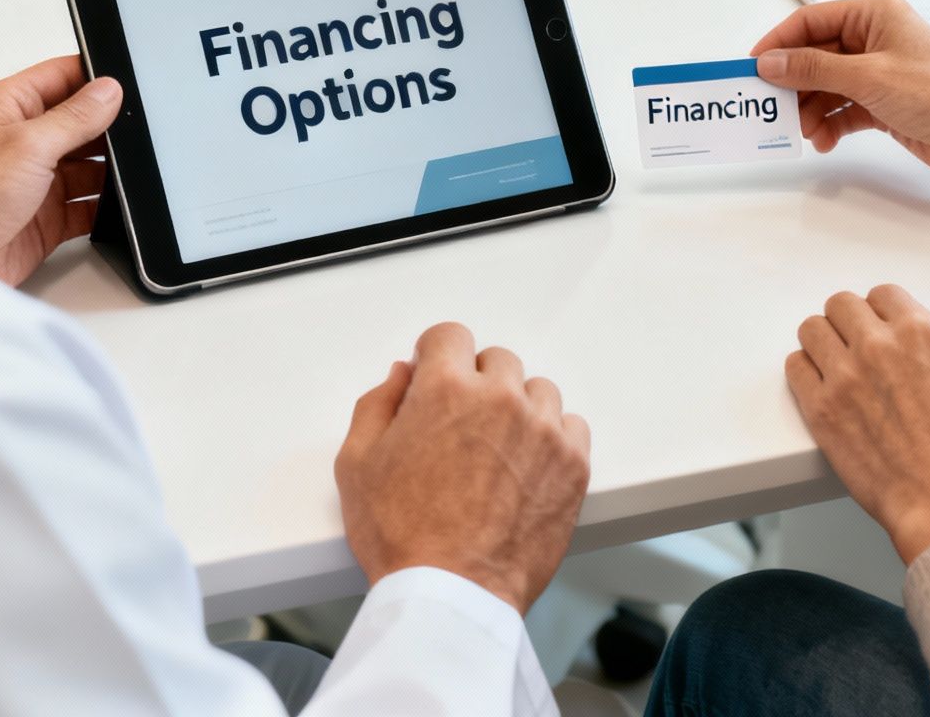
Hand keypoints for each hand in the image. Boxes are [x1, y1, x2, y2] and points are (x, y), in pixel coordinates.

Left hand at [0, 56, 121, 285]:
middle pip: (80, 123)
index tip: (127, 85)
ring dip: (109, 171)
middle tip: (138, 133)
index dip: (94, 78)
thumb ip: (74, 117)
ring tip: (133, 170)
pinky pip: (86, 206)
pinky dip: (104, 207)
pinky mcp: (45, 217)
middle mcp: (22, 140)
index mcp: (10, 107)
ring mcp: (34, 180)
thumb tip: (108, 91)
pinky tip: (118, 205)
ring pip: (88, 167)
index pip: (61, 77)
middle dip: (108, 129)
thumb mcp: (28, 143)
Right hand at [334, 323, 591, 613]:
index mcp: (445, 388)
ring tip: (495, 452)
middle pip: (497, 361)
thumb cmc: (400, 536)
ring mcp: (542, 429)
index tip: (435, 376)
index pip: (450, 335)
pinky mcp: (573, 464)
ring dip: (517, 409)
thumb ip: (377, 404)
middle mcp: (500, 398)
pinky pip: (571, 426)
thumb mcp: (356, 464)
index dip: (437, 356)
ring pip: (536, 391)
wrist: (453, 594)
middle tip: (461, 427)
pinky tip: (526, 467)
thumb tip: (400, 375)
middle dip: (476, 384)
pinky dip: (551, 438)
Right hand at [751, 0, 929, 204]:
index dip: (779, 43)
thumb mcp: (867, 77)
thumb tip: (768, 62)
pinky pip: (844, 107)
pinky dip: (831, 123)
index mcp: (875, 15)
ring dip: (811, 109)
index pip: (812, 20)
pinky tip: (825, 141)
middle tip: (771, 107)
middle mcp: (875, 38)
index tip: (752, 68)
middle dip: (794, 83)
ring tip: (804, 132)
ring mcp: (879, 71)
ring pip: (827, 85)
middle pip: (816, 55)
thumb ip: (813, 68)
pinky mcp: (883, 101)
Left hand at [785, 285, 929, 564]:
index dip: (882, 311)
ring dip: (823, 340)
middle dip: (850, 321)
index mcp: (920, 334)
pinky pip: (794, 366)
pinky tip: (821, 384)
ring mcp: (844, 376)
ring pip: (812, 328)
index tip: (880, 328)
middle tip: (856, 345)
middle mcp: (878, 346)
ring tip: (834, 362)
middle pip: (841, 304)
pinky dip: (805, 370)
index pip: (882, 293)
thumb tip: (926, 325)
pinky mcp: (819, 408)